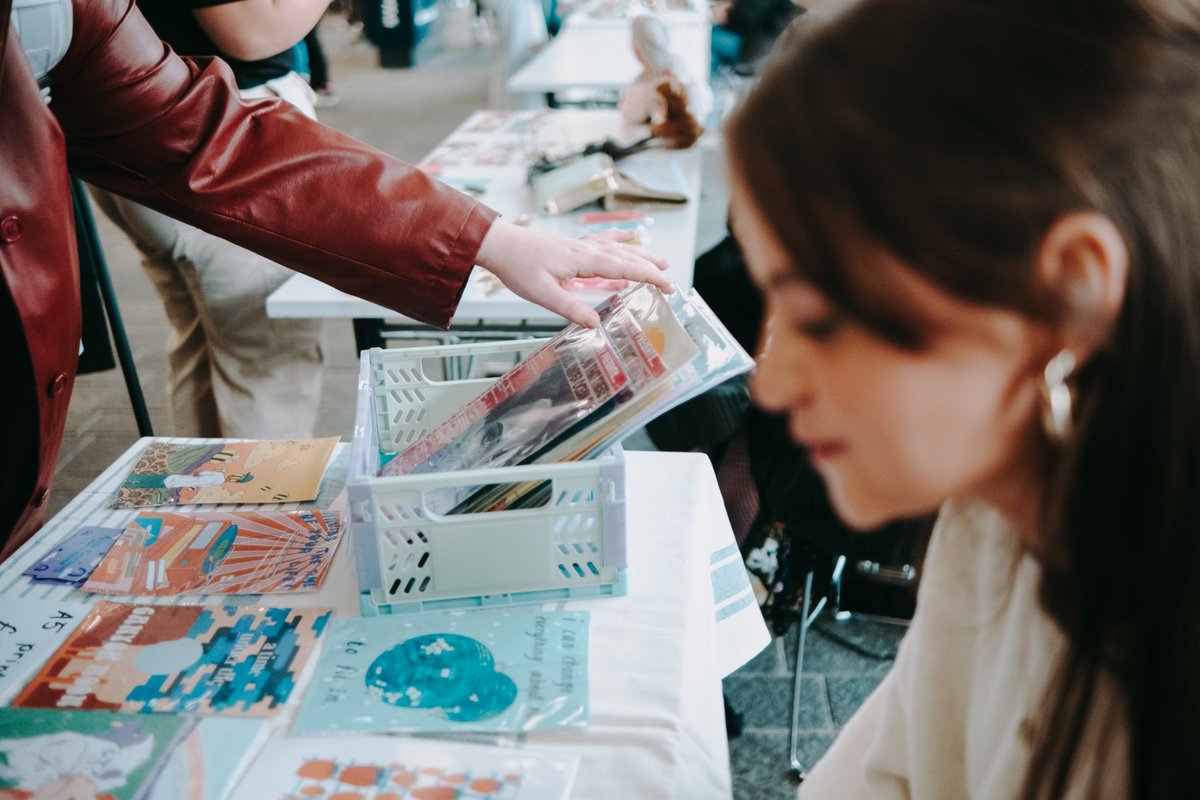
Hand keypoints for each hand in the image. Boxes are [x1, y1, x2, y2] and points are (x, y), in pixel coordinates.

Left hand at [475, 221, 671, 326]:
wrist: (500, 244)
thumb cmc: (518, 268)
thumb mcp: (543, 294)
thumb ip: (571, 309)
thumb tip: (597, 324)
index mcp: (583, 260)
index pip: (625, 268)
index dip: (649, 277)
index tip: (668, 286)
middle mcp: (586, 250)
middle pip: (627, 257)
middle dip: (651, 269)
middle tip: (671, 282)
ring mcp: (581, 245)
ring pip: (619, 248)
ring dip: (641, 255)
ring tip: (661, 261)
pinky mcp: (574, 245)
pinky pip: (604, 241)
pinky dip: (620, 239)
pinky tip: (629, 237)